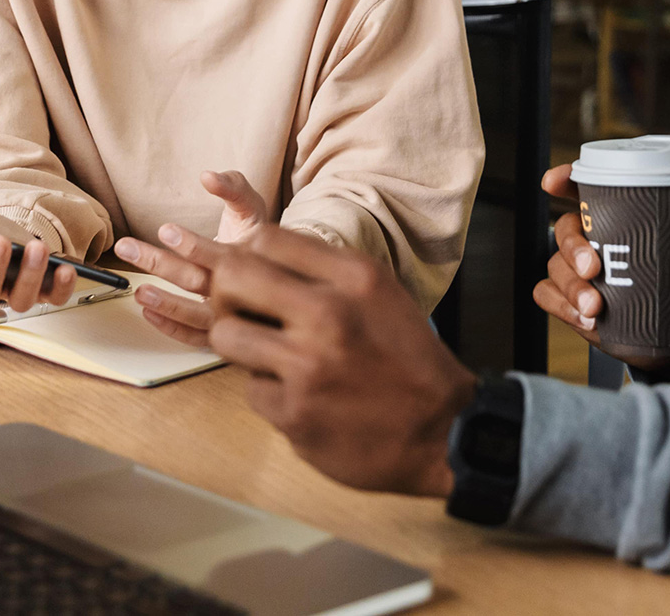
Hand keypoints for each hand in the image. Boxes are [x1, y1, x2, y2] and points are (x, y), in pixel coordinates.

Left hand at [113, 171, 272, 347]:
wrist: (286, 275)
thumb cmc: (262, 235)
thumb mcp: (253, 205)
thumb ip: (233, 188)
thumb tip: (208, 177)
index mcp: (254, 258)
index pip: (220, 255)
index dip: (192, 244)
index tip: (165, 229)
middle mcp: (246, 291)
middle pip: (199, 282)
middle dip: (160, 264)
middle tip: (127, 247)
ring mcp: (236, 317)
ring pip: (198, 316)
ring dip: (166, 303)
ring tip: (138, 290)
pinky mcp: (226, 333)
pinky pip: (197, 338)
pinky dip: (172, 329)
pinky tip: (148, 313)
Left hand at [163, 223, 475, 497]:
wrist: (443, 430)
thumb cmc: (407, 357)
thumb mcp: (379, 293)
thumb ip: (323, 269)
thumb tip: (254, 252)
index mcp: (353, 277)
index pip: (263, 239)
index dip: (246, 255)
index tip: (251, 274)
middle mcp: (328, 314)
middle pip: (231, 277)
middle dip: (226, 292)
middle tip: (240, 310)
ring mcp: (307, 367)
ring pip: (226, 335)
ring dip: (240, 344)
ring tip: (269, 355)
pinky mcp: (294, 414)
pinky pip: (251, 389)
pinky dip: (271, 393)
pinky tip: (301, 396)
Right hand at [532, 164, 669, 378]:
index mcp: (620, 219)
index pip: (585, 191)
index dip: (565, 180)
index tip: (554, 181)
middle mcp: (594, 241)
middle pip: (564, 230)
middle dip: (572, 247)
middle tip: (593, 268)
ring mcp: (579, 273)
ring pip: (555, 267)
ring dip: (570, 287)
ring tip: (596, 308)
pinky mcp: (571, 302)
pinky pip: (549, 297)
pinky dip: (563, 307)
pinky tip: (587, 321)